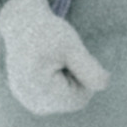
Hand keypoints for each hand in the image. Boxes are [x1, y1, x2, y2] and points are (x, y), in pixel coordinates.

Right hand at [0, 0, 109, 114]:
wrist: (22, 24)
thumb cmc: (48, 31)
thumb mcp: (72, 46)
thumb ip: (88, 67)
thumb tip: (105, 84)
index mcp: (39, 89)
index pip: (80, 98)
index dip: (84, 77)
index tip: (70, 56)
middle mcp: (31, 101)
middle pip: (72, 101)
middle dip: (75, 79)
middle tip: (61, 57)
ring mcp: (28, 102)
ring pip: (65, 100)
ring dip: (67, 80)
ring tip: (52, 60)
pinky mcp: (29, 99)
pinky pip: (56, 98)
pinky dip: (58, 82)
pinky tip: (46, 66)